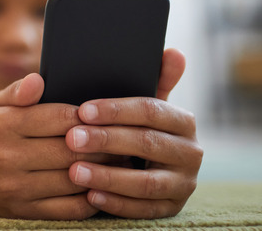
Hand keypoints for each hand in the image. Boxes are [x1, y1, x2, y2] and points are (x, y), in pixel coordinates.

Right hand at [0, 73, 109, 218]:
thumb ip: (19, 91)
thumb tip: (38, 80)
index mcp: (3, 126)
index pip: (58, 118)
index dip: (87, 116)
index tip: (105, 116)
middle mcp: (6, 157)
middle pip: (69, 150)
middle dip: (101, 144)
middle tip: (123, 140)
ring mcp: (15, 188)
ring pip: (72, 179)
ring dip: (102, 171)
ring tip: (121, 162)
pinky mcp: (25, 212)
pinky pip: (69, 209)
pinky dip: (91, 198)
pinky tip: (102, 186)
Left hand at [65, 48, 202, 217]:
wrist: (144, 167)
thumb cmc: (133, 127)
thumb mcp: (141, 105)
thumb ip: (154, 79)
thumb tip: (173, 52)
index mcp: (183, 120)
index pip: (151, 110)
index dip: (116, 110)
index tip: (82, 110)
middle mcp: (191, 152)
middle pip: (147, 143)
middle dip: (106, 141)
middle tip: (70, 138)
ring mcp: (184, 183)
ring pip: (146, 182)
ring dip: (108, 176)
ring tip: (74, 171)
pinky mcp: (172, 210)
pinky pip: (144, 210)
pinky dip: (116, 203)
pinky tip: (90, 196)